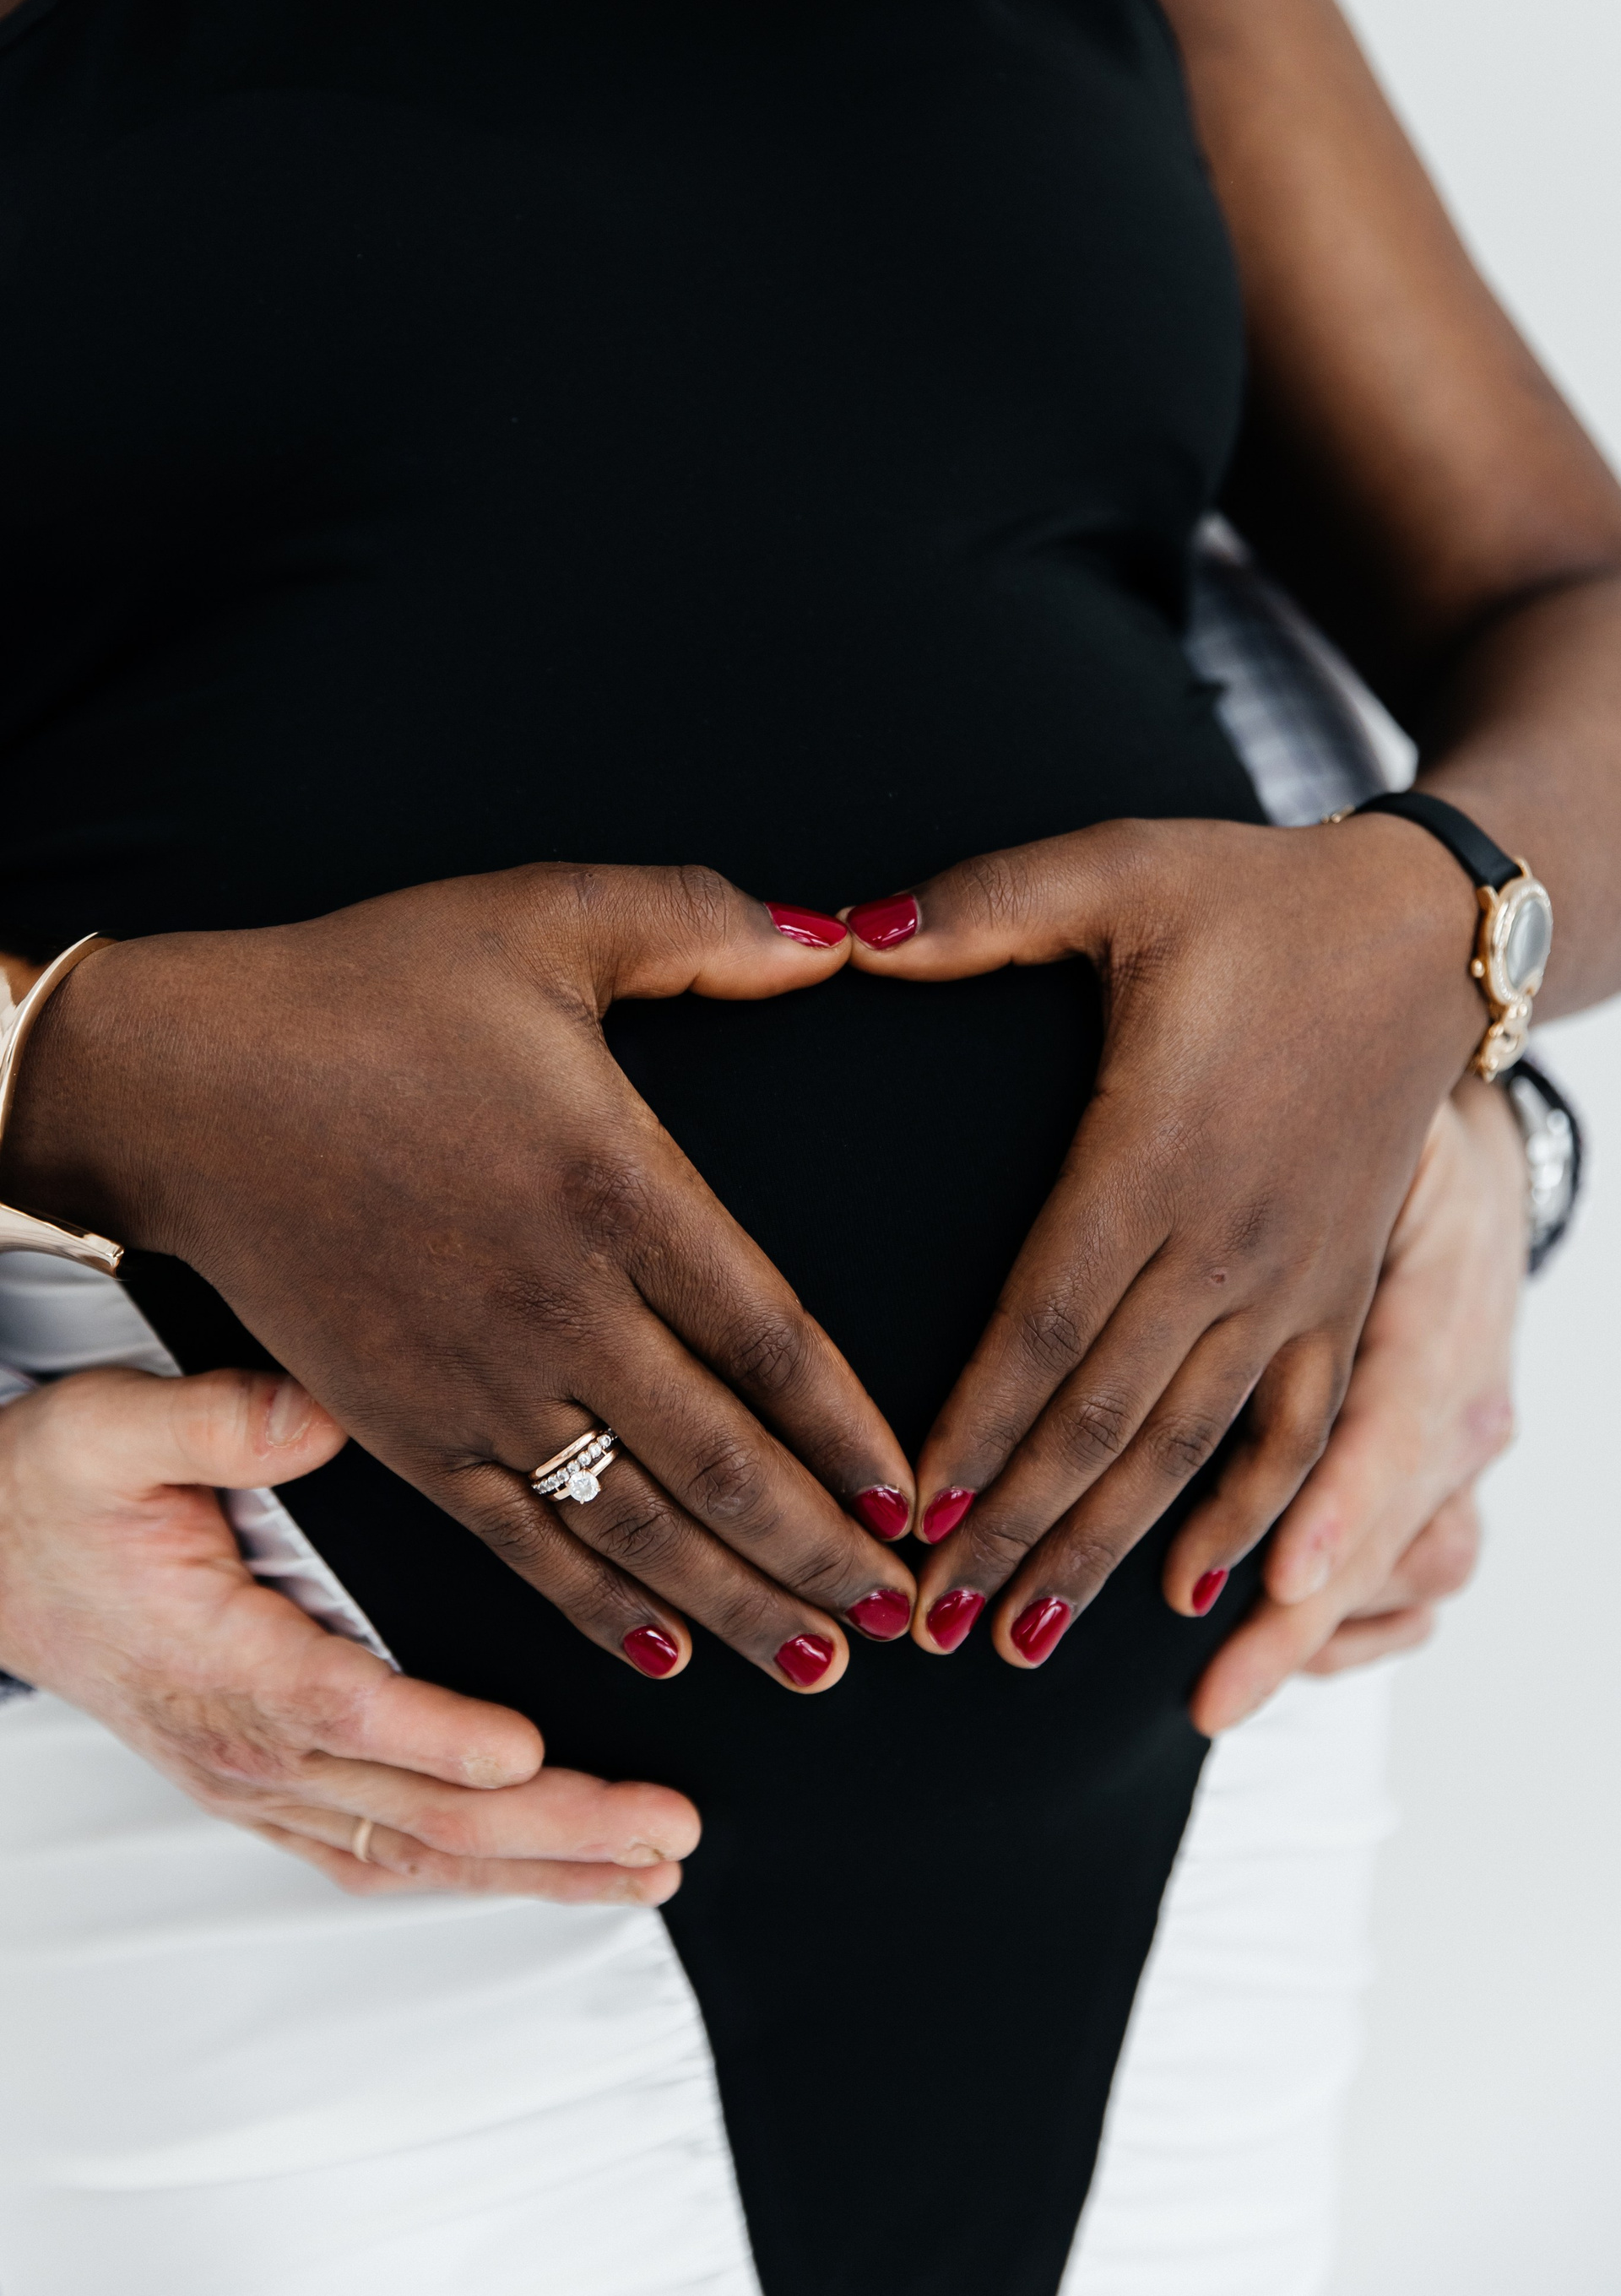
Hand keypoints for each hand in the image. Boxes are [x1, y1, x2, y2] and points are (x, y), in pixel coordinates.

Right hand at [0, 1366, 699, 1898]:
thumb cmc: (49, 1498)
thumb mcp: (110, 1428)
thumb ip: (218, 1418)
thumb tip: (321, 1410)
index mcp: (221, 1655)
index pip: (345, 1710)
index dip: (440, 1738)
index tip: (530, 1753)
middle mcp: (248, 1741)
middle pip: (413, 1810)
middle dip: (553, 1830)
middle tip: (664, 1829)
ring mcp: (260, 1782)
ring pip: (415, 1850)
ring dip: (538, 1870)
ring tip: (647, 1867)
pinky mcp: (269, 1790)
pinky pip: (382, 1856)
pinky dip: (473, 1877)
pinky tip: (548, 1877)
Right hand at [3, 866, 917, 1690]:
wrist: (185, 1084)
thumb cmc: (368, 992)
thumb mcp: (548, 914)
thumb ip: (707, 923)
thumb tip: (841, 940)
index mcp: (616, 1185)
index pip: (773, 1338)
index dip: (852, 1434)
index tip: (912, 1498)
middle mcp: (560, 1307)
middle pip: (725, 1462)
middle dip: (824, 1552)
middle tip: (905, 1613)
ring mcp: (479, 1384)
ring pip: (639, 1527)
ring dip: (740, 1603)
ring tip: (824, 1662)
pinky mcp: (404, 1431)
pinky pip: (525, 1544)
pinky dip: (603, 1607)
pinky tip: (667, 1652)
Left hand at [841, 813, 1487, 1662]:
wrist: (1424, 928)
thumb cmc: (1254, 894)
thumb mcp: (1111, 871)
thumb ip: (973, 910)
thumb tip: (834, 930)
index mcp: (1150, 1148)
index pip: (1039, 1326)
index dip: (967, 1433)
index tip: (900, 1520)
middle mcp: (1222, 1237)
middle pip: (1099, 1418)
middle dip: (1009, 1532)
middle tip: (926, 1628)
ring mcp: (1291, 1278)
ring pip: (1186, 1447)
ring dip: (1102, 1549)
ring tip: (1021, 1640)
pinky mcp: (1341, 1293)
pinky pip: (1299, 1430)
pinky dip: (1251, 1516)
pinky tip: (1197, 1592)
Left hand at [1187, 1073, 1523, 1729]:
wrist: (1463, 1151)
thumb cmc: (1378, 1140)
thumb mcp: (1358, 1139)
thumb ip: (1287, 1190)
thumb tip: (1172, 1175)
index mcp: (1439, 1304)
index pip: (1394, 1421)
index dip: (1340, 1505)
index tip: (1281, 1575)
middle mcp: (1464, 1392)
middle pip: (1393, 1528)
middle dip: (1296, 1623)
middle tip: (1205, 1696)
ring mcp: (1465, 1443)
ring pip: (1413, 1569)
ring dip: (1316, 1636)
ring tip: (1215, 1691)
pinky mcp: (1448, 1471)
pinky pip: (1423, 1572)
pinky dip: (1356, 1622)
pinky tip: (1280, 1647)